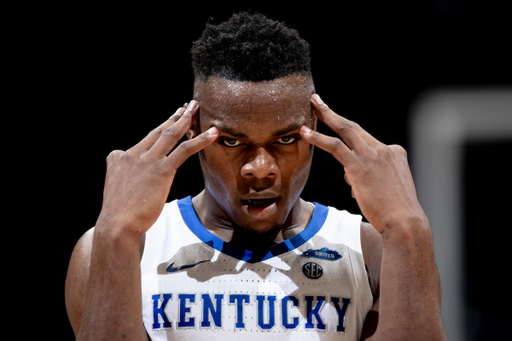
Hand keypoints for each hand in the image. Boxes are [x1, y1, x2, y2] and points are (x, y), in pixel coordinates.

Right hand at [96, 101, 217, 235]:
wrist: (116, 225)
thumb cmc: (119, 215)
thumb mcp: (118, 189)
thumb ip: (128, 179)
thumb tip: (139, 183)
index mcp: (119, 158)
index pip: (144, 140)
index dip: (161, 128)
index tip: (172, 120)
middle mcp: (132, 154)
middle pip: (158, 131)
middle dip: (175, 117)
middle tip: (187, 106)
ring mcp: (147, 161)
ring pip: (170, 134)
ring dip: (186, 119)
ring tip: (196, 108)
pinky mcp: (161, 170)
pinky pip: (184, 150)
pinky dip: (200, 140)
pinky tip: (213, 133)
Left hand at [300, 94, 425, 232]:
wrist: (405, 223)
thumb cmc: (396, 212)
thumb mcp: (388, 189)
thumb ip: (370, 177)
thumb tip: (351, 177)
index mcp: (395, 153)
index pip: (367, 143)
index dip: (352, 149)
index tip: (342, 153)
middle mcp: (384, 149)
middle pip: (355, 127)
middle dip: (334, 113)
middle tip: (318, 100)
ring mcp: (372, 156)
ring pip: (345, 129)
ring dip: (326, 115)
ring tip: (312, 104)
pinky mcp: (359, 166)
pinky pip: (335, 147)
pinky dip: (318, 138)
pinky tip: (304, 132)